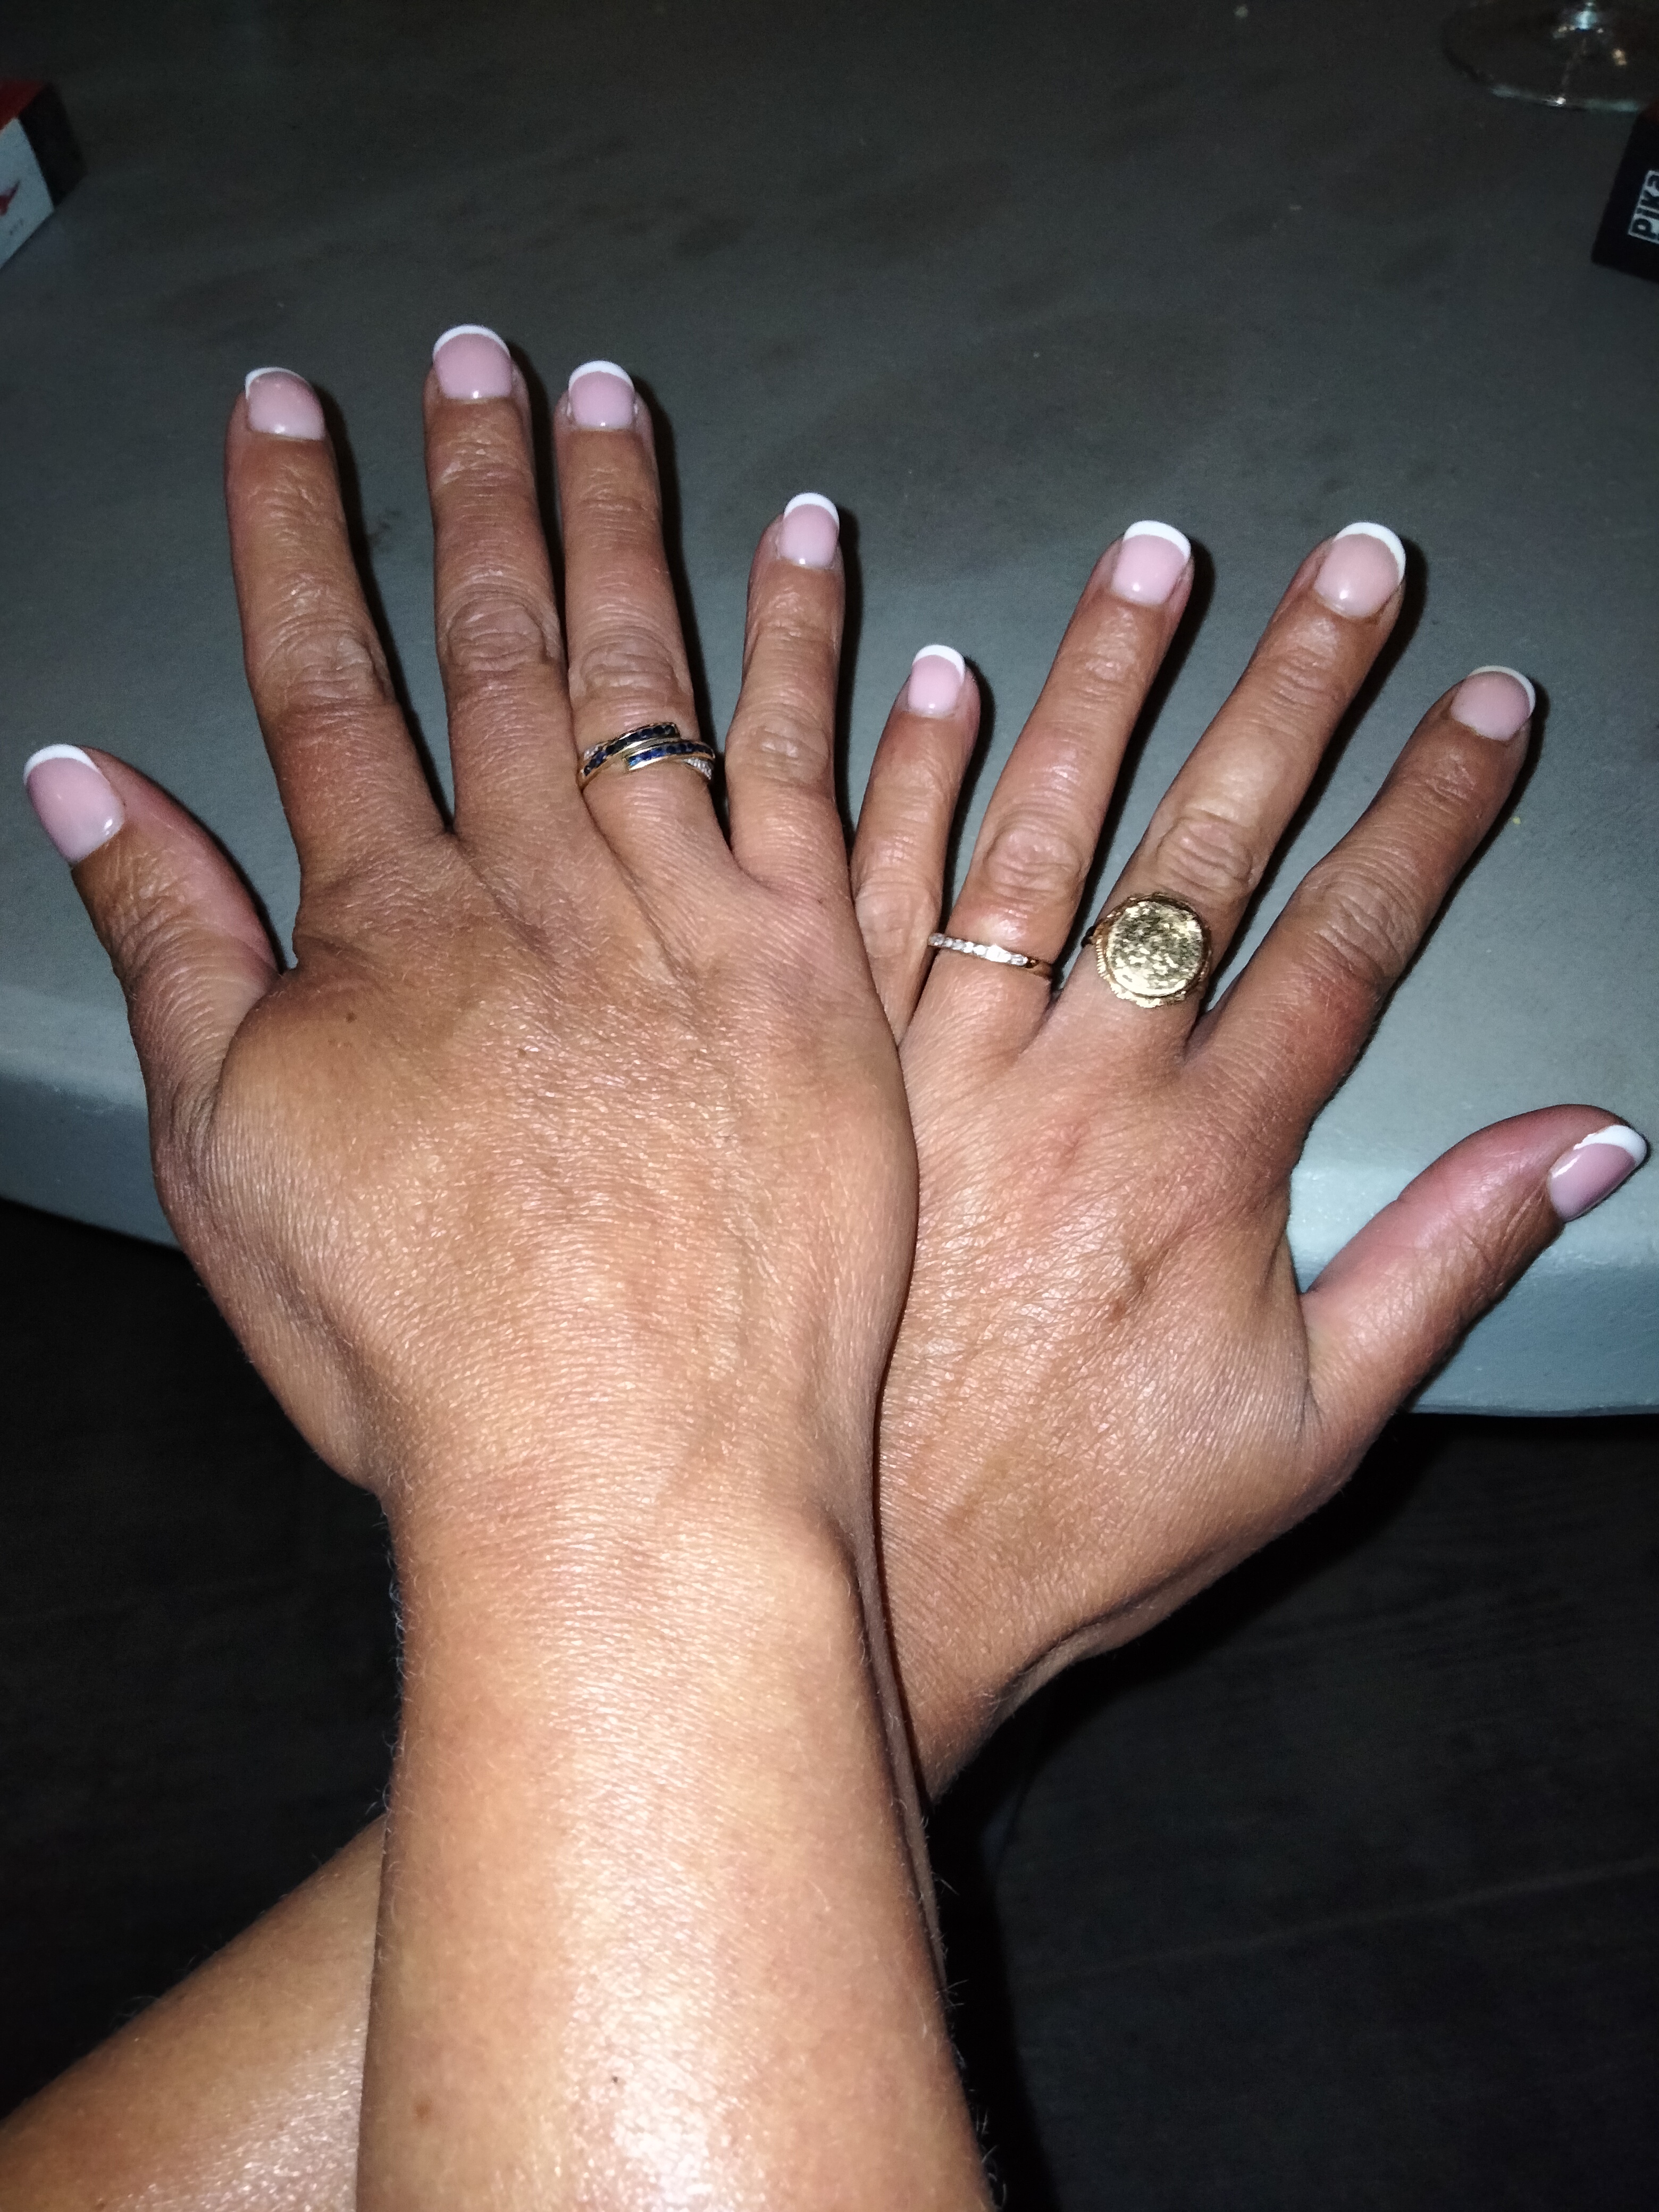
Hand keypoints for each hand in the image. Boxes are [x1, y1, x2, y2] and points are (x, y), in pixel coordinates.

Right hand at [24, 341, 984, 2206]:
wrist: (628, 1466)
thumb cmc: (425, 1353)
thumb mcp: (235, 1165)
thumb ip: (171, 951)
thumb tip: (82, 783)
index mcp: (399, 927)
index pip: (331, 680)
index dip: (301, 536)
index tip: (293, 414)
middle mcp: (547, 888)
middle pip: (508, 643)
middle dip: (483, 487)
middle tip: (482, 352)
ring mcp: (696, 926)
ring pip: (665, 675)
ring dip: (640, 528)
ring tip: (626, 401)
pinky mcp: (825, 984)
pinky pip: (834, 787)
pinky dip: (832, 666)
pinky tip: (837, 560)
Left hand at [853, 520, 1643, 1786]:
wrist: (862, 1574)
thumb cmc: (1077, 1521)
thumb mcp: (1310, 1432)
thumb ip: (1447, 1266)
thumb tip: (1591, 1146)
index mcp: (1204, 1156)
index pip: (1349, 938)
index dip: (1433, 812)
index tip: (1487, 704)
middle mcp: (1077, 1080)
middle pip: (1207, 844)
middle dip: (1297, 690)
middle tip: (1355, 566)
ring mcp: (938, 1061)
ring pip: (1031, 827)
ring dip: (1101, 679)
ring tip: (1157, 552)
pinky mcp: (823, 1072)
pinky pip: (858, 891)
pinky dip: (898, 772)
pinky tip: (928, 667)